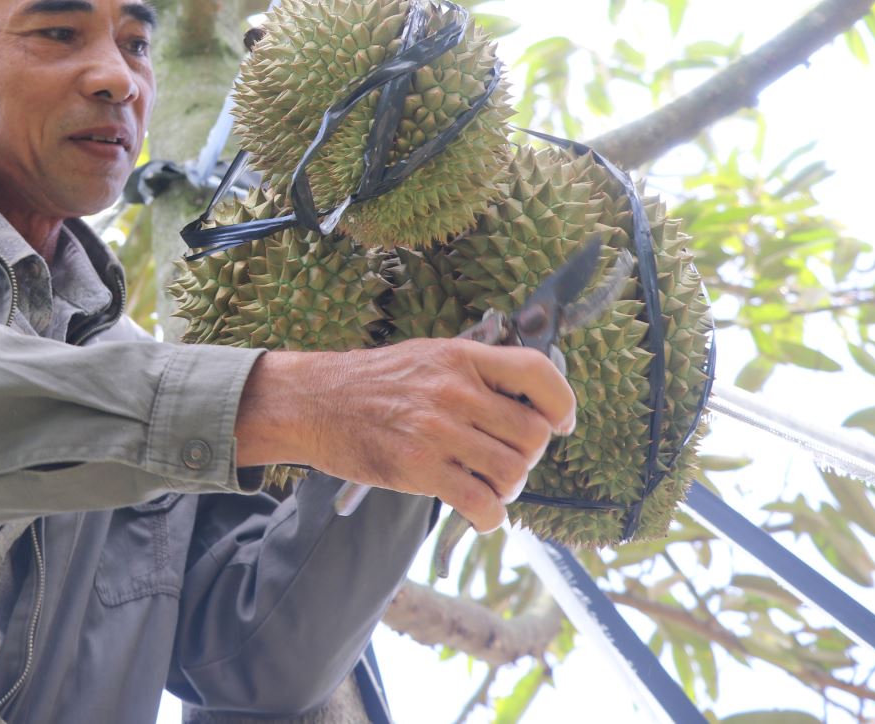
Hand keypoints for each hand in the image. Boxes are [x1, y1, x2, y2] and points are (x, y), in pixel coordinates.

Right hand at [235, 339, 575, 531]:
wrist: (312, 403)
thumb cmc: (369, 382)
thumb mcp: (426, 356)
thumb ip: (473, 373)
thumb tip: (525, 402)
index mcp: (461, 357)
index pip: (538, 373)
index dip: (562, 403)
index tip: (561, 422)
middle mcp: (455, 391)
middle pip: (533, 434)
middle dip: (529, 456)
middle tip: (508, 460)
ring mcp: (438, 432)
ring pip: (512, 472)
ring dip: (508, 488)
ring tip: (489, 486)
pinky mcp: (420, 470)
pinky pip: (482, 503)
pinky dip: (490, 517)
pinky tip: (479, 514)